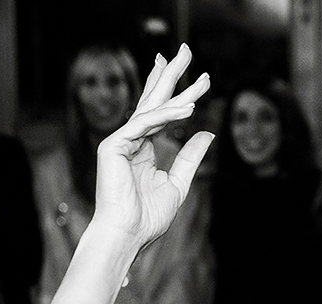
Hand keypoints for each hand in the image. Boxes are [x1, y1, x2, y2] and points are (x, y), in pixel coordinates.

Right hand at [92, 44, 212, 250]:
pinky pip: (145, 124)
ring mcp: (119, 141)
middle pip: (152, 101)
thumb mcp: (178, 183)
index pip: (161, 115)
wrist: (127, 234)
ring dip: (172, 87)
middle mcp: (129, 141)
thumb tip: (207, 132)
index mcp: (141, 149)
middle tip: (185, 51)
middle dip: (169, 75)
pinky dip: (167, 115)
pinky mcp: (114, 145)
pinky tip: (189, 108)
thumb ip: (190, 157)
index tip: (201, 80)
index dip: (179, 95)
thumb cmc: (148, 217)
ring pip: (150, 107)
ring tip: (195, 72)